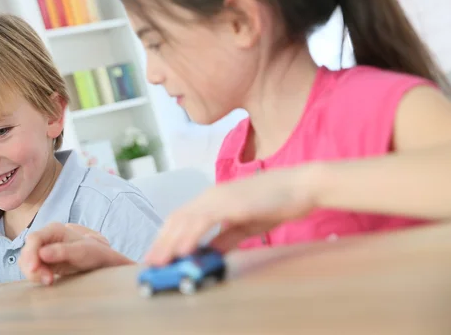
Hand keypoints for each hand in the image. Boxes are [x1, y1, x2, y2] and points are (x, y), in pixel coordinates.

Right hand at [19, 223, 132, 284]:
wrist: (100, 261)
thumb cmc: (94, 253)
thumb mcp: (81, 251)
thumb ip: (62, 251)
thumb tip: (42, 253)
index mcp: (54, 230)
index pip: (34, 239)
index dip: (30, 253)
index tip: (34, 268)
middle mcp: (46, 238)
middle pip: (27, 250)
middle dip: (32, 266)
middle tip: (47, 279)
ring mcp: (43, 249)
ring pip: (27, 261)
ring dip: (34, 273)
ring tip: (50, 280)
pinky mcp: (43, 262)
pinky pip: (32, 268)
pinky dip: (36, 276)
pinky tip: (48, 280)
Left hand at [145, 166, 317, 265]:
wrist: (300, 186)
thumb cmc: (275, 204)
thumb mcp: (244, 225)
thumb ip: (224, 238)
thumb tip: (208, 253)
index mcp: (212, 199)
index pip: (181, 218)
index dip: (166, 237)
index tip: (158, 255)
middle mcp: (211, 196)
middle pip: (177, 219)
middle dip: (161, 242)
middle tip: (150, 264)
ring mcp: (220, 197)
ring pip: (186, 220)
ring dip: (170, 242)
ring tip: (159, 261)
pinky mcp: (232, 202)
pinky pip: (205, 220)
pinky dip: (191, 235)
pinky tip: (183, 250)